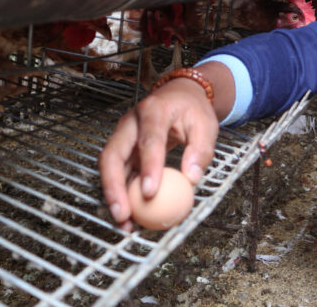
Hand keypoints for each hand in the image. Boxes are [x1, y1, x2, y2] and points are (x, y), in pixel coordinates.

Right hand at [99, 77, 219, 229]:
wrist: (180, 95)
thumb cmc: (192, 109)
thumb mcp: (206, 124)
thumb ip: (201, 150)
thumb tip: (191, 179)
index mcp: (154, 111)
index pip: (149, 140)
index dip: (148, 167)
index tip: (150, 193)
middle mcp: (131, 122)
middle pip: (114, 154)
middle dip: (114, 186)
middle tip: (124, 213)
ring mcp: (123, 135)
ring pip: (110, 166)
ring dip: (114, 195)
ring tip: (124, 222)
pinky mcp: (123, 149)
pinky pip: (118, 173)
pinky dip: (121, 194)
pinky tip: (129, 215)